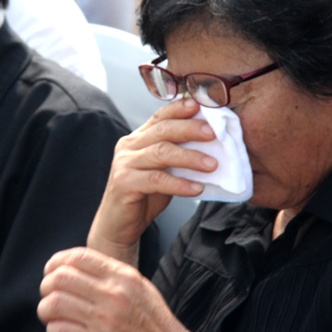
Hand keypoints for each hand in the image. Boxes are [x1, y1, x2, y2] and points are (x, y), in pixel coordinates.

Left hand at [39, 247, 198, 331]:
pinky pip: (59, 330)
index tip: (52, 270)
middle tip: (48, 293)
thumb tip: (79, 266)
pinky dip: (53, 329)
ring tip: (50, 313)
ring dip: (46, 308)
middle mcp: (113, 294)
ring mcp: (104, 320)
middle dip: (47, 285)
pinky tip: (60, 330)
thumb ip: (112, 273)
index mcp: (123, 276)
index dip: (57, 261)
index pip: (78, 257)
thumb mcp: (140, 286)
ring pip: (54, 303)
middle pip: (61, 278)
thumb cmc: (155, 323)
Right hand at [88, 98, 215, 258]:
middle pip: (163, 130)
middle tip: (213, 134)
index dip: (179, 109)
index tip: (200, 105)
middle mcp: (129, 146)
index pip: (159, 116)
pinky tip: (196, 188)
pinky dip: (179, 183)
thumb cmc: (144, 196)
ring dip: (190, 157)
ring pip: (161, 153)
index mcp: (138, 138)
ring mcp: (125, 164)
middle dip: (190, 129)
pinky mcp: (124, 183)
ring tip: (212, 164)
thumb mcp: (163, 170)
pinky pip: (157, 180)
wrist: (118, 226)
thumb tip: (211, 146)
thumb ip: (177, 155)